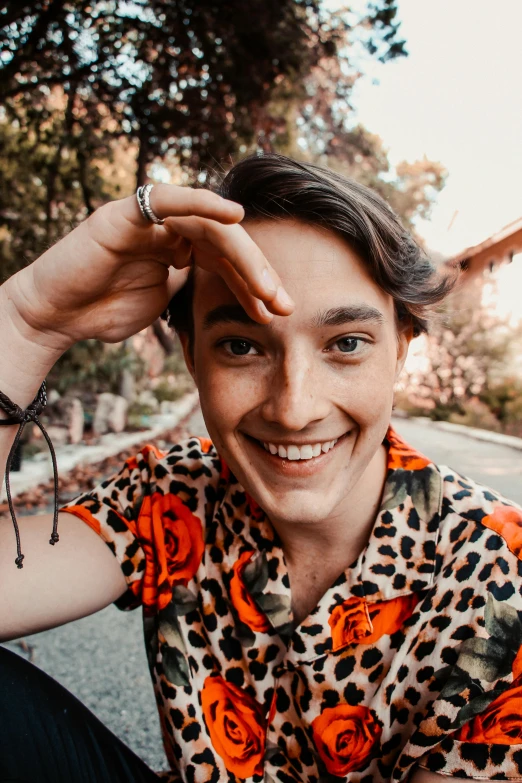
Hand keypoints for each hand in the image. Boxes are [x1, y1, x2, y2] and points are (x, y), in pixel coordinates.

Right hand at [6, 184, 293, 346]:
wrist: (56, 315)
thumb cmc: (103, 310)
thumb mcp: (163, 304)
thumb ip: (191, 290)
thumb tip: (232, 296)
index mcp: (180, 250)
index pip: (228, 262)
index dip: (255, 285)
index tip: (279, 313)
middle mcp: (170, 229)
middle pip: (227, 244)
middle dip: (259, 274)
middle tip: (284, 305)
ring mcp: (151, 219)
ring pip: (209, 227)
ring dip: (243, 255)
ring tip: (268, 288)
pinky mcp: (126, 213)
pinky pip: (168, 200)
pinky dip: (202, 202)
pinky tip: (233, 214)